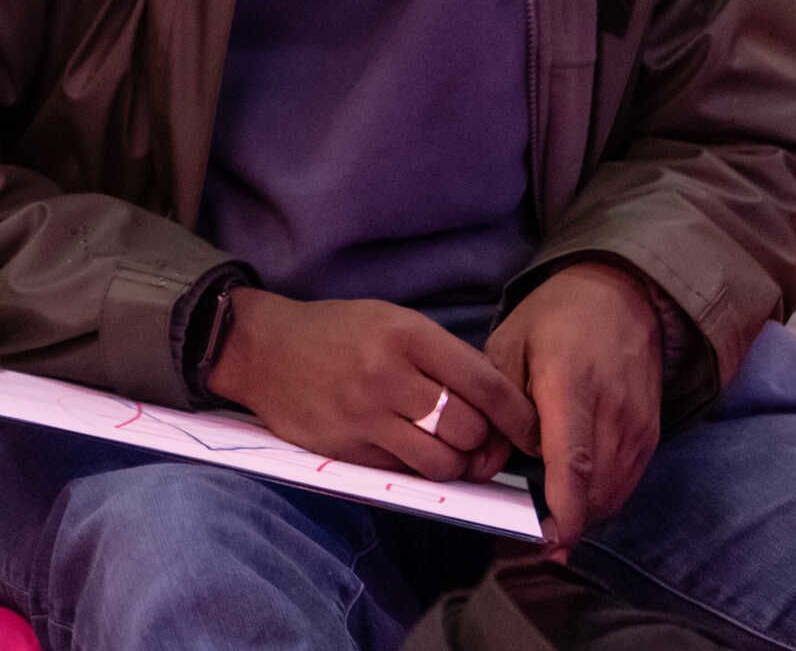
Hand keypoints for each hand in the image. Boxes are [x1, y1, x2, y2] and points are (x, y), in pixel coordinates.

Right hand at [206, 290, 537, 482]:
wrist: (264, 349)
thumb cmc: (338, 332)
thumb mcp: (393, 320)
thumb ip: (442, 357)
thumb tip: (495, 406)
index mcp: (407, 334)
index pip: (484, 385)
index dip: (518, 416)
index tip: (531, 431)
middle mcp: (388, 374)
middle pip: (468, 430)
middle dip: (484, 443)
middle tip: (481, 442)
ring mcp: (365, 415)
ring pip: (441, 463)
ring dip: (456, 464)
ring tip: (449, 451)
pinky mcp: (346, 448)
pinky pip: (404, 474)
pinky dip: (418, 469)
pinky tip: (411, 451)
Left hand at [484, 262, 665, 551]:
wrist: (624, 296)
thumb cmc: (557, 318)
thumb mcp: (510, 343)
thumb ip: (499, 404)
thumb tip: (491, 461)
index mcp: (571, 383)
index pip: (572, 461)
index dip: (563, 509)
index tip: (547, 541)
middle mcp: (612, 410)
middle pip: (594, 489)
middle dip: (564, 521)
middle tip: (528, 534)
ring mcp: (637, 425)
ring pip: (612, 493)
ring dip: (581, 513)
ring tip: (546, 518)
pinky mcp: (650, 434)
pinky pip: (625, 483)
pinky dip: (600, 498)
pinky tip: (573, 497)